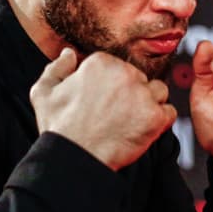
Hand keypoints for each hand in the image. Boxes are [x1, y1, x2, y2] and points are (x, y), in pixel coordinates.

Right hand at [30, 49, 175, 169]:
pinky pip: (169, 112)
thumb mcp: (43, 92)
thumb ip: (57, 68)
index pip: (118, 67)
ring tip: (130, 121)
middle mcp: (125, 74)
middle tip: (116, 114)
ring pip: (157, 92)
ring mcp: (142, 95)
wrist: (74, 158)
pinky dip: (160, 121)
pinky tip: (142, 129)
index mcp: (101, 63)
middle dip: (131, 94)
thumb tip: (69, 53)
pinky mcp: (155, 117)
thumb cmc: (60, 129)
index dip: (111, 85)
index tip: (104, 101)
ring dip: (148, 104)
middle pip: (139, 78)